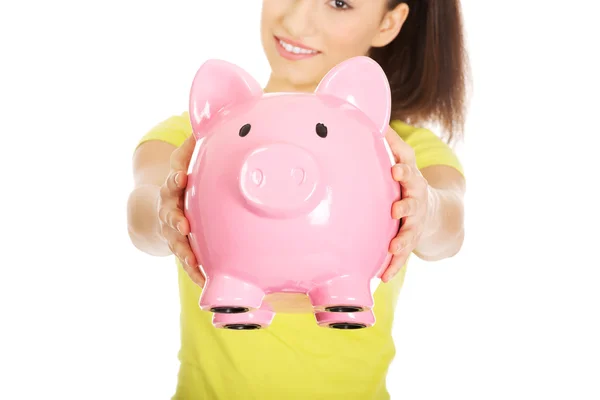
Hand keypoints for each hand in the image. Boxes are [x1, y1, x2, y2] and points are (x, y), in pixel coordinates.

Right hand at [157, 135, 204, 286]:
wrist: (161, 207)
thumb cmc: (182, 179)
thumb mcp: (186, 158)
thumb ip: (195, 143)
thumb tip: (210, 116)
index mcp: (173, 186)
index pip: (172, 180)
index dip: (175, 179)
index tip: (180, 177)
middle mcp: (170, 209)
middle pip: (170, 214)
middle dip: (175, 219)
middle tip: (182, 225)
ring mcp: (173, 231)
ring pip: (176, 243)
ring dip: (184, 252)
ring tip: (193, 262)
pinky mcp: (183, 248)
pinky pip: (188, 261)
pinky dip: (195, 271)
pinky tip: (203, 281)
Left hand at [382, 127, 429, 281]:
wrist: (435, 212)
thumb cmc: (409, 181)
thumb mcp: (404, 160)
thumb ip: (391, 144)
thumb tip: (375, 118)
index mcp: (411, 181)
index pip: (409, 173)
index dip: (403, 171)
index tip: (395, 170)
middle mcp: (416, 203)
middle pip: (412, 205)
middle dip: (406, 207)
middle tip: (396, 210)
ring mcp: (414, 224)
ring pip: (409, 234)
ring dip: (402, 241)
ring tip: (393, 248)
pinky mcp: (409, 242)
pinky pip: (402, 257)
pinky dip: (393, 267)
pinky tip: (383, 277)